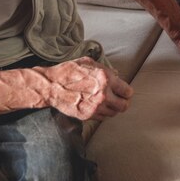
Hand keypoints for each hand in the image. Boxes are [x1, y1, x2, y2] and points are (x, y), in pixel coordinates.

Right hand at [0, 57, 133, 120]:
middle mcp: (103, 94)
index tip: (124, 91)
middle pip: (124, 106)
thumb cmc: (69, 71)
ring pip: (114, 113)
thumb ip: (105, 69)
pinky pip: (102, 118)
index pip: (127, 91)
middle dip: (123, 102)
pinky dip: (102, 113)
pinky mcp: (87, 116)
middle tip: (119, 99)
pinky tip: (97, 106)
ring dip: (112, 108)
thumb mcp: (88, 62)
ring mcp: (95, 107)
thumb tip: (117, 75)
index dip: (126, 91)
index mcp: (106, 79)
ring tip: (107, 102)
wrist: (52, 86)